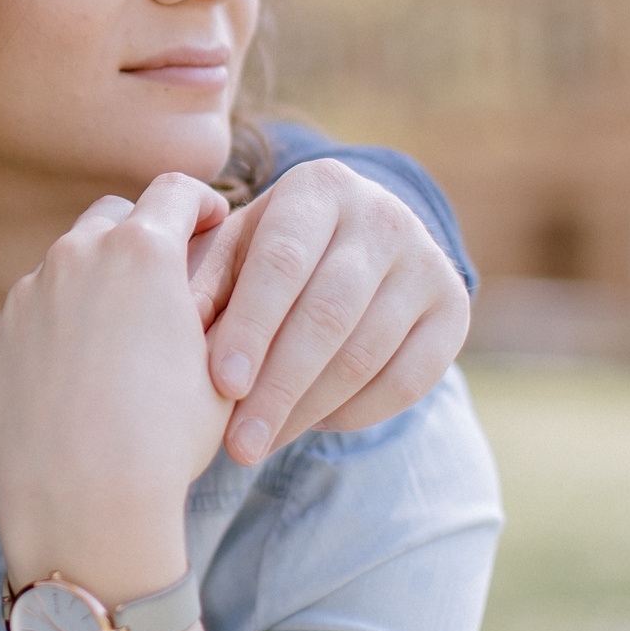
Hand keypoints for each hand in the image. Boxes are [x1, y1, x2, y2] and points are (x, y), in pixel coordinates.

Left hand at [0, 175, 234, 605]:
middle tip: (161, 277)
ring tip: (114, 338)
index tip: (209, 222)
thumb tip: (220, 284)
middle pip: (111, 217)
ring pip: (62, 268)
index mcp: (143, 251)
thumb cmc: (168, 441)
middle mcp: (76, 257)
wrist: (84, 504)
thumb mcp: (221, 367)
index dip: (199, 202)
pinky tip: (69, 379)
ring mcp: (25, 297)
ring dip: (89, 286)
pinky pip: (25, 319)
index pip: (175, 192)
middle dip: (138, 237)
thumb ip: (215, 307)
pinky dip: (48, 333)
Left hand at [186, 158, 469, 465]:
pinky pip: (406, 380)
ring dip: (308, 410)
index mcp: (319, 186)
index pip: (282, 261)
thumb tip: (175, 327)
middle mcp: (383, 215)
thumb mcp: (235, 248)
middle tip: (238, 444)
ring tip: (260, 444)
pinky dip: (353, 413)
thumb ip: (204, 282)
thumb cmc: (274, 251)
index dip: (252, 325)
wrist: (361, 242)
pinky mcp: (454, 309)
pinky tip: (307, 426)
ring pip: (365, 354)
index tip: (221, 383)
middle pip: (327, 314)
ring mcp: (427, 262)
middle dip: (278, 386)